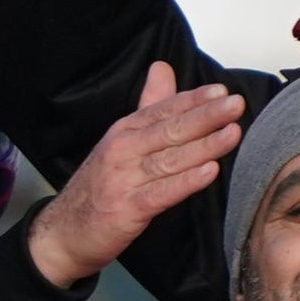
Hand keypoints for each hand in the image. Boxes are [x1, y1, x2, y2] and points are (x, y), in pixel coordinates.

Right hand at [26, 65, 244, 288]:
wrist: (64, 232)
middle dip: (205, 116)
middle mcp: (122, 150)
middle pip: (169, 130)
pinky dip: (186, 182)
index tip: (221, 92)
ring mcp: (123, 179)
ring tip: (232, 133)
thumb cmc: (99, 186)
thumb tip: (163, 68)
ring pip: (170, 159)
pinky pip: (161, 193)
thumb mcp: (121, 141)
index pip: (163, 109)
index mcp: (124, 131)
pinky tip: (209, 172)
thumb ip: (148, 105)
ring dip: (204, 145)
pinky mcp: (126, 209)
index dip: (193, 100)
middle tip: (235, 104)